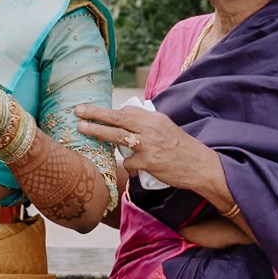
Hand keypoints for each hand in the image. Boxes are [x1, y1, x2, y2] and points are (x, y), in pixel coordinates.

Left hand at [75, 102, 211, 194]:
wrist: (199, 165)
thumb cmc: (181, 147)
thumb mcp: (165, 128)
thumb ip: (146, 124)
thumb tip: (126, 120)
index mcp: (154, 118)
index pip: (127, 111)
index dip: (111, 113)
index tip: (96, 112)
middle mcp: (150, 128)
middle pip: (118, 118)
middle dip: (96, 113)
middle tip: (78, 111)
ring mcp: (148, 145)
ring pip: (117, 136)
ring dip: (97, 131)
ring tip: (82, 128)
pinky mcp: (148, 162)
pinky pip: (128, 163)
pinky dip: (128, 165)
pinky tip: (134, 167)